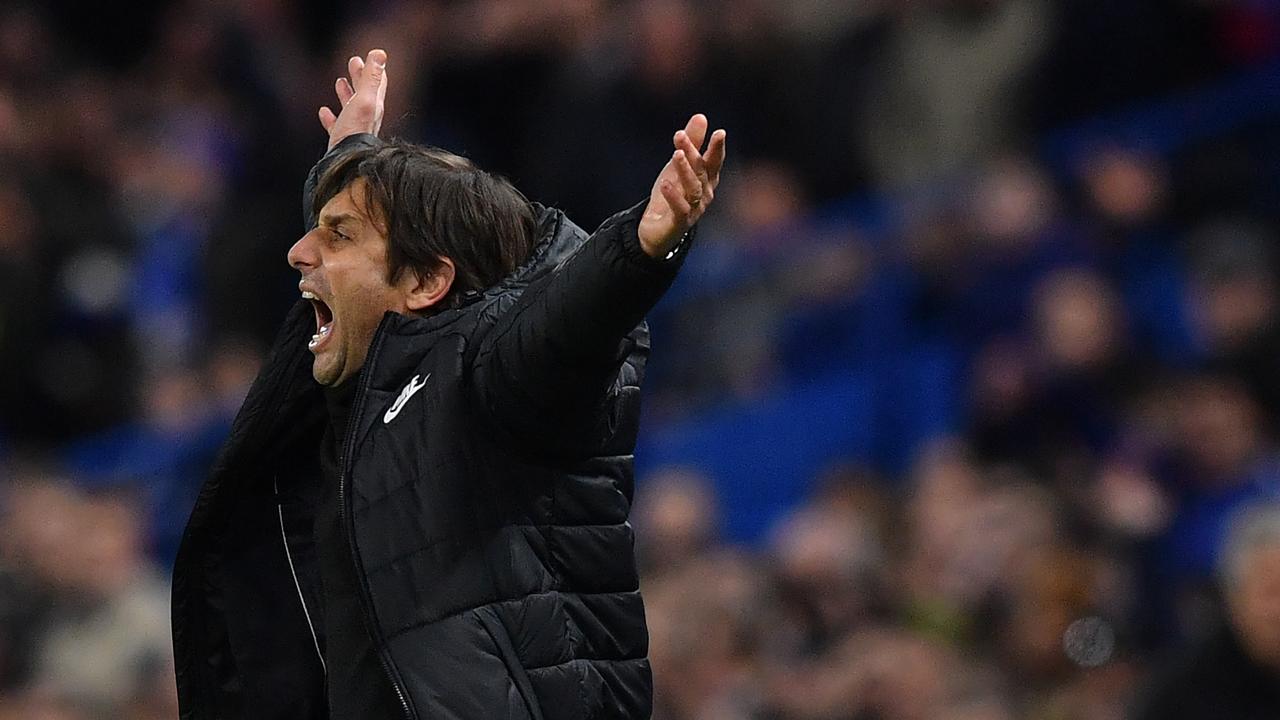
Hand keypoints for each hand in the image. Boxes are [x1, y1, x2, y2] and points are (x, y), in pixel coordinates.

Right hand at [318, 49, 387, 150]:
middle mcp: (367, 119)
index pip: (378, 84)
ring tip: (339, 81)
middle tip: (353, 61)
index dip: (375, 69)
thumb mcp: (364, 100)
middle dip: (360, 76)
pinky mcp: (342, 142)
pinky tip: (323, 111)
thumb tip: (380, 53)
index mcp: (374, 108)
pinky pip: (336, 126)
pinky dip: (331, 116)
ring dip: (346, 94)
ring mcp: (354, 131)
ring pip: (351, 108)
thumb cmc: (356, 132)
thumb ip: (371, 78)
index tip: (373, 56)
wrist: (346, 166)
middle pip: (365, 93)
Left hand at [638, 114, 726, 257]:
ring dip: (684, 170)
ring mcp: (694, 209)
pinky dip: (674, 196)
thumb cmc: (672, 194)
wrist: (657, 229)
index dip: (717, 148)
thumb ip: (692, 143)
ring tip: (675, 154)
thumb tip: (702, 116)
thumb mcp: (678, 166)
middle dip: (693, 152)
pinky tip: (666, 184)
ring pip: (693, 188)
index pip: (713, 161)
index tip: (719, 132)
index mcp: (707, 179)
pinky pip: (680, 209)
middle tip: (682, 136)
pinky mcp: (680, 223)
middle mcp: (705, 194)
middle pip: (700, 171)